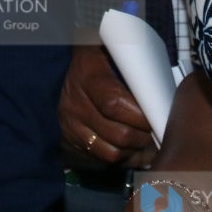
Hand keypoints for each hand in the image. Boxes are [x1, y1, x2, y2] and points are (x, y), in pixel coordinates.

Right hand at [59, 44, 158, 169]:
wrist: (53, 69)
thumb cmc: (94, 57)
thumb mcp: (109, 49)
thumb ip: (131, 63)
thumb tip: (158, 86)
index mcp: (87, 76)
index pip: (115, 104)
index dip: (141, 116)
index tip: (158, 115)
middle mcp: (75, 106)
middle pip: (118, 134)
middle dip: (144, 136)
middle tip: (158, 130)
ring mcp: (70, 129)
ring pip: (112, 153)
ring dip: (135, 151)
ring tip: (147, 141)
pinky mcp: (69, 146)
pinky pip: (102, 162)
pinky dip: (122, 160)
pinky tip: (133, 151)